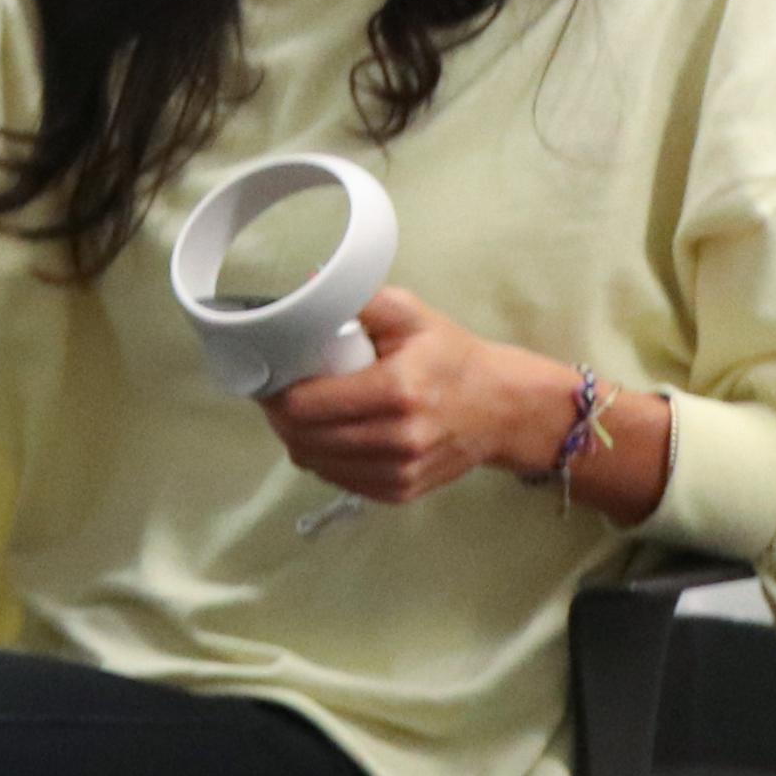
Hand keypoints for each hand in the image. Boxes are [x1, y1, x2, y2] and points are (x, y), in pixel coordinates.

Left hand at [260, 289, 581, 503]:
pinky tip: (331, 436)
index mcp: (398, 391)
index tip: (271, 378)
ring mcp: (402, 471)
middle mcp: (400, 438)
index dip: (276, 394)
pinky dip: (324, 460)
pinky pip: (339, 480)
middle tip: (279, 395)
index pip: (305, 407)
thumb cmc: (451, 356)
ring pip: (315, 463)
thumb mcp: (411, 314)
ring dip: (298, 439)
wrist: (504, 406)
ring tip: (303, 414)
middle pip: (303, 439)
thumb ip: (358, 299)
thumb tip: (305, 284)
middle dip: (281, 417)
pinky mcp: (402, 492)